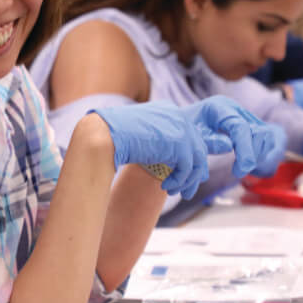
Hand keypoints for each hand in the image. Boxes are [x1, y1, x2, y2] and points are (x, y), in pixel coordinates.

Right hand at [90, 102, 209, 198]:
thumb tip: (170, 157)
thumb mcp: (141, 133)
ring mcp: (181, 128)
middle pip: (198, 148)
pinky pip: (188, 168)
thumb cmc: (113, 136)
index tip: (185, 175)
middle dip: (193, 173)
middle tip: (184, 191)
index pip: (190, 136)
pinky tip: (166, 187)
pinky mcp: (180, 143)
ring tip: (172, 191)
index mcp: (168, 111)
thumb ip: (158, 140)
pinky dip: (179, 181)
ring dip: (186, 181)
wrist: (105, 135)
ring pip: (197, 161)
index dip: (190, 158)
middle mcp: (178, 116)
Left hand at [181, 96, 279, 177]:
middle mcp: (235, 108)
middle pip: (258, 131)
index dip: (244, 151)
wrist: (184, 122)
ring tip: (242, 166)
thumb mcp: (191, 136)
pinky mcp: (251, 123)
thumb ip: (208, 141)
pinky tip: (246, 160)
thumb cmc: (185, 130)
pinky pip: (266, 138)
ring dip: (258, 155)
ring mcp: (245, 114)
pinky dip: (260, 152)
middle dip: (252, 155)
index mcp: (219, 107)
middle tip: (238, 171)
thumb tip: (229, 146)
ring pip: (266, 135)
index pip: (240, 127)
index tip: (239, 171)